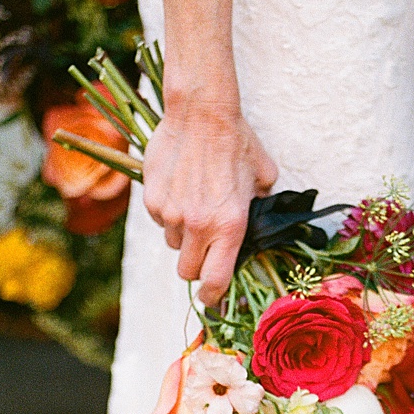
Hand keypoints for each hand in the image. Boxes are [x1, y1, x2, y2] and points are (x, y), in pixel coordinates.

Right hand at [141, 100, 278, 305]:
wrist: (202, 114)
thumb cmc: (238, 144)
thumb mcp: (262, 180)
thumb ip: (257, 209)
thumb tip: (255, 225)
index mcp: (230, 226)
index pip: (216, 280)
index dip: (214, 296)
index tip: (214, 299)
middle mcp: (199, 225)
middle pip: (187, 271)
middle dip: (196, 265)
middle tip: (207, 247)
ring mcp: (171, 213)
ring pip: (173, 243)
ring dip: (183, 235)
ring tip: (196, 205)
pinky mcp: (152, 198)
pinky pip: (160, 219)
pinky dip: (169, 213)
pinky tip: (181, 189)